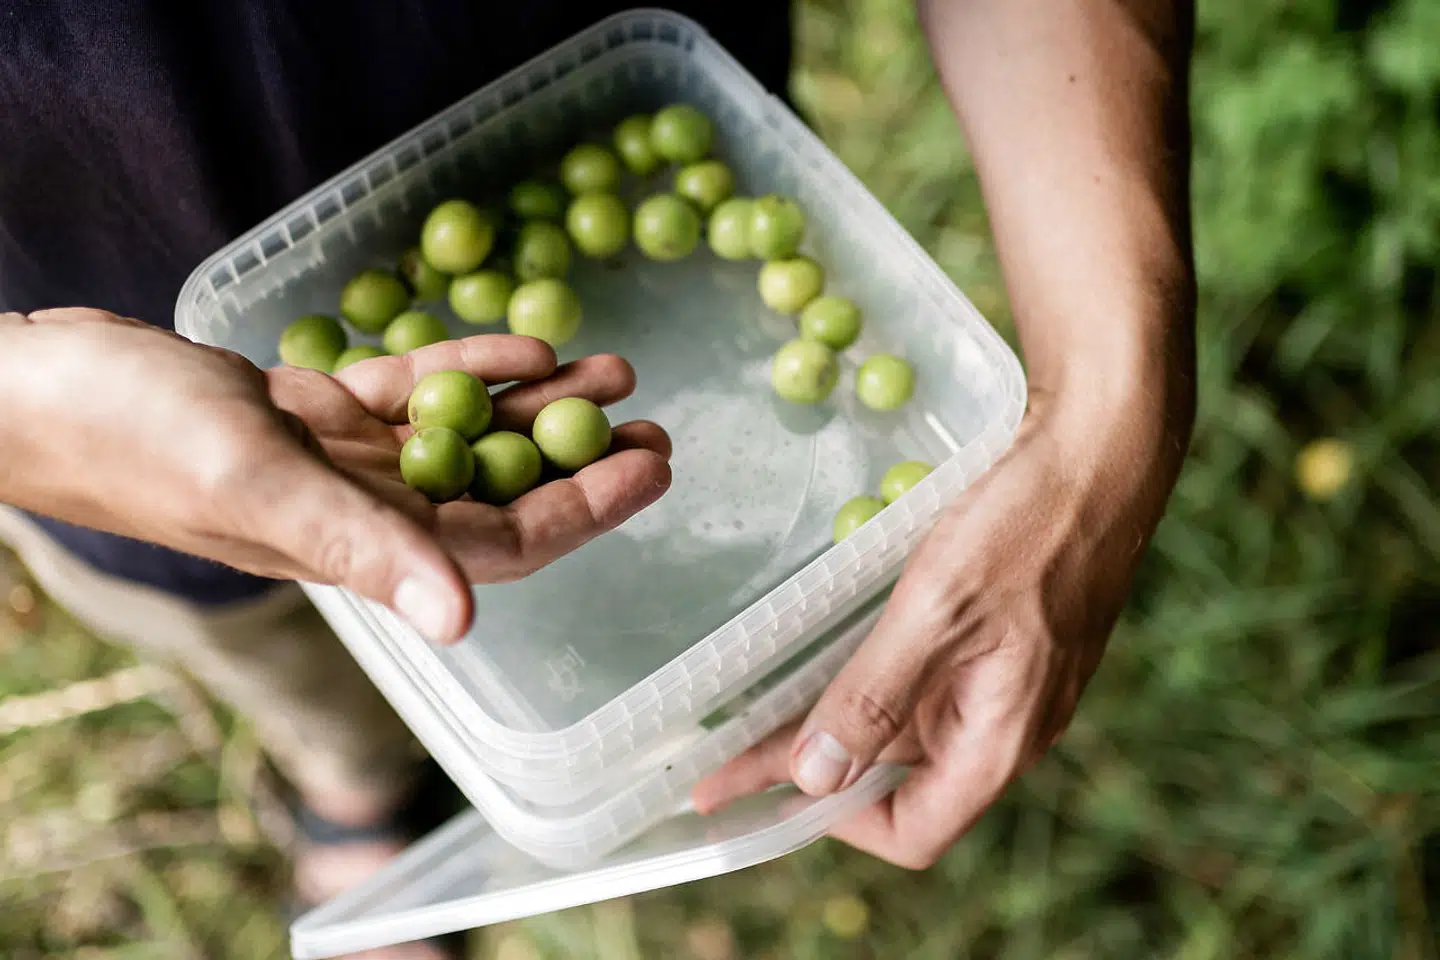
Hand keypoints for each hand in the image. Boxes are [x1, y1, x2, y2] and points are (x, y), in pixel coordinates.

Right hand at [0, 308, 669, 642]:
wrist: (42, 388)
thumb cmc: (131, 435)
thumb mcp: (256, 482)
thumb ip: (360, 546)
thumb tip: (462, 621)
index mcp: (361, 545)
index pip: (504, 540)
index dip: (587, 508)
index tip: (651, 465)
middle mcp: (365, 512)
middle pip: (501, 493)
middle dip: (582, 461)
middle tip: (655, 422)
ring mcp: (343, 462)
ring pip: (467, 439)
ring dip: (538, 409)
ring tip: (613, 367)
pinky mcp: (317, 414)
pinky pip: (414, 395)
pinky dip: (468, 372)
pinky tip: (524, 346)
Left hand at [692, 389, 1187, 867]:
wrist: (1106, 444)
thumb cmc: (1030, 521)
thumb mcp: (939, 608)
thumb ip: (876, 696)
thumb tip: (814, 777)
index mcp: (1001, 738)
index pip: (912, 831)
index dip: (832, 820)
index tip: (761, 784)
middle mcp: (1006, 723)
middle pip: (898, 774)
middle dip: (814, 763)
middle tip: (727, 749)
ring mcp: (1006, 678)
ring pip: (907, 719)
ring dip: (836, 716)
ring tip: (755, 704)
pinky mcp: (1001, 634)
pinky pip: (924, 674)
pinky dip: (868, 673)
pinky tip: (823, 647)